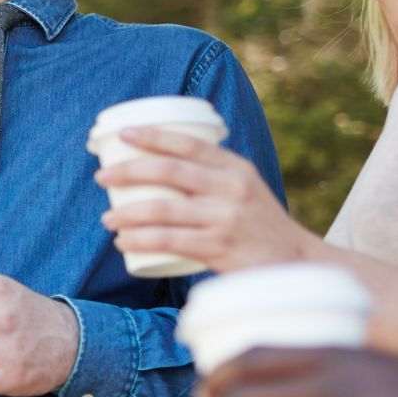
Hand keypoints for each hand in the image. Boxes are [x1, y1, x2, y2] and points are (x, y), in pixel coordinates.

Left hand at [96, 128, 315, 272]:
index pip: (188, 144)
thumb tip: (162, 164)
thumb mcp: (246, 187)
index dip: (153, 135)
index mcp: (236, 168)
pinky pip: (168, 241)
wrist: (295, 262)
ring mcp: (224, 218)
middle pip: (168, 171)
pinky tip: (123, 242)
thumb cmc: (260, 224)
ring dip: (126, 213)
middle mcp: (231, 188)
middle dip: (128, 171)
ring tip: (107, 218)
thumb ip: (213, 175)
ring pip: (162, 209)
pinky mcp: (218, 248)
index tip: (124, 134)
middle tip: (102, 177)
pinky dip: (140, 240)